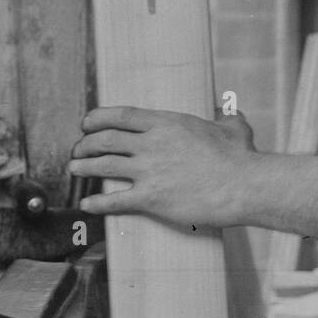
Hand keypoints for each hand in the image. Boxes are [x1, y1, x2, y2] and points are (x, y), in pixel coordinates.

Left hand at [67, 105, 255, 227]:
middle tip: (78, 150)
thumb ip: (226, 117)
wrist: (243, 186)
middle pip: (105, 140)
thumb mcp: (233, 128)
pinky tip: (87, 205)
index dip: (98, 118)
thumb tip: (229, 112)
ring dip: (84, 168)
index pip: (122, 115)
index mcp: (168, 123)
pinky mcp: (151, 198)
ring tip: (74, 170)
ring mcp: (149, 171)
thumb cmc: (240, 158)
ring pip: (103, 166)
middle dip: (85, 144)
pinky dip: (96, 203)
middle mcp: (152, 144)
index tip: (87, 123)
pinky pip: (114, 200)